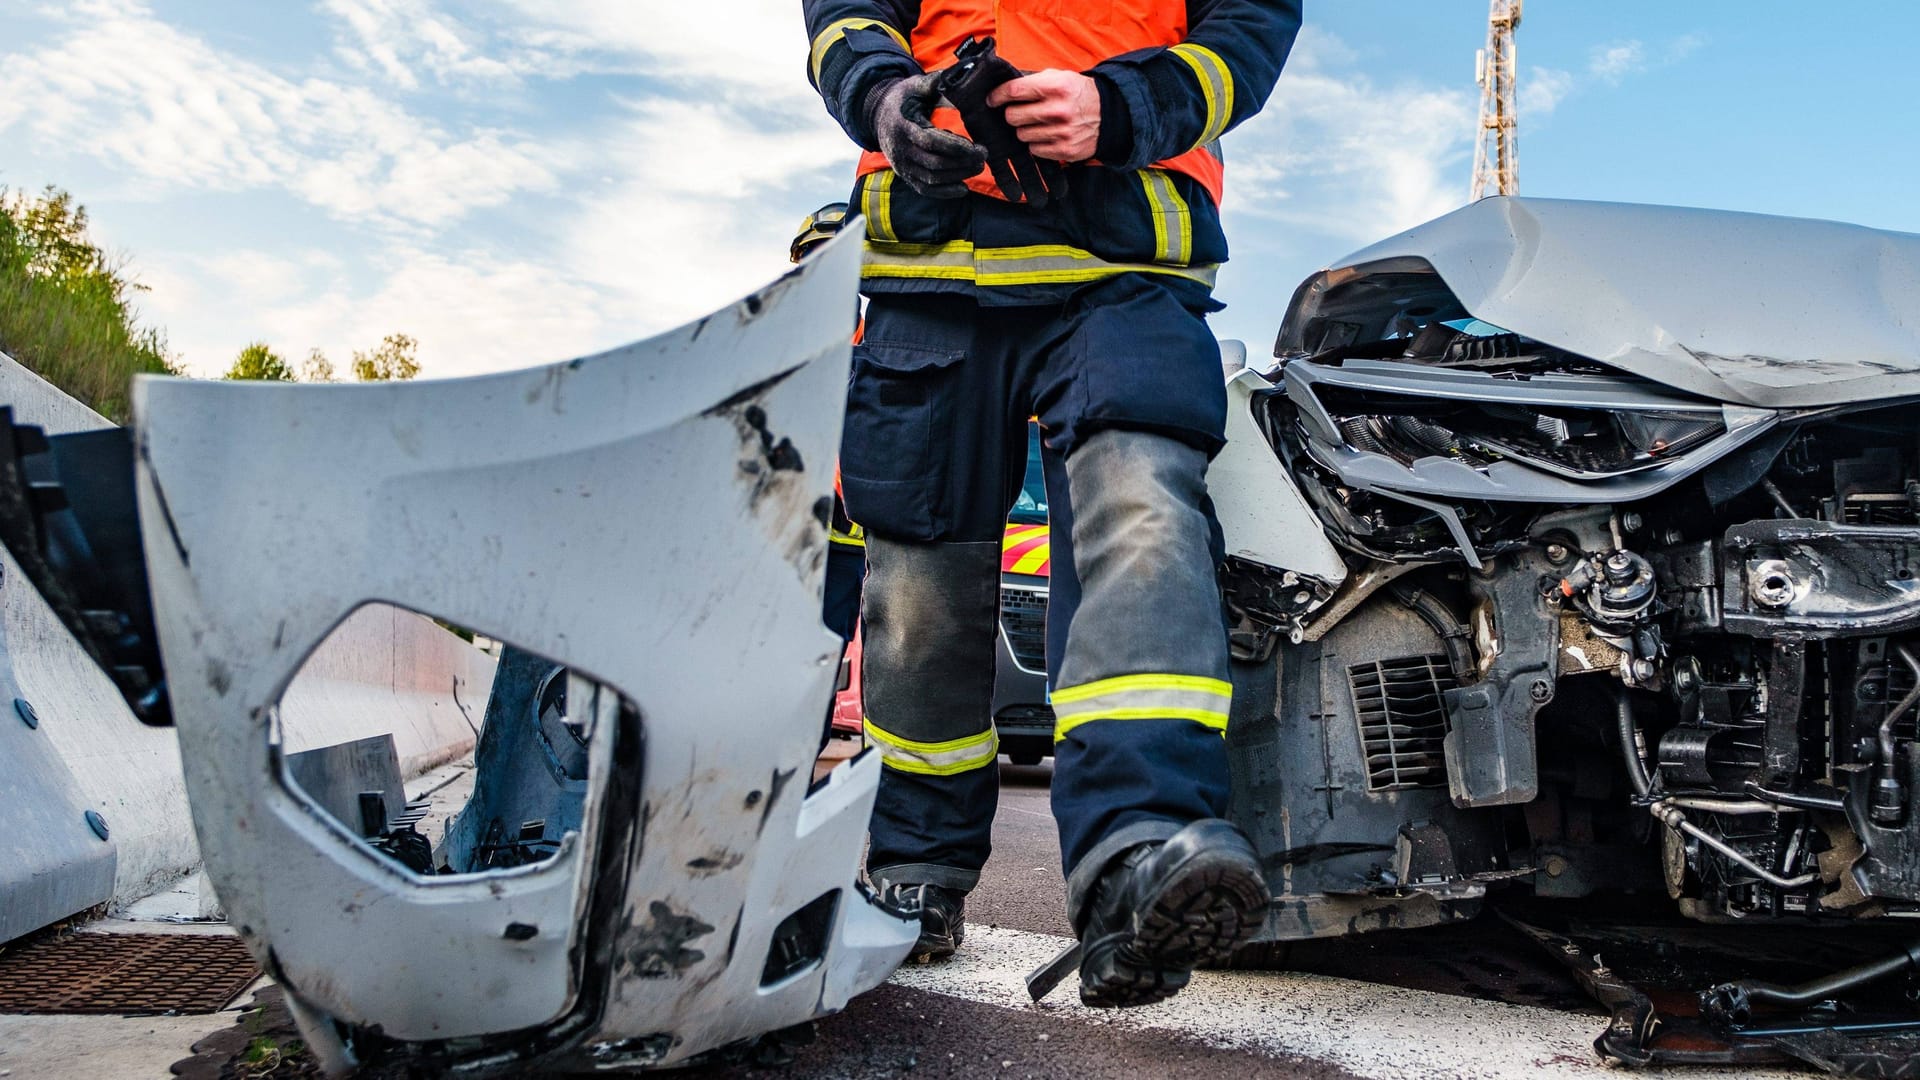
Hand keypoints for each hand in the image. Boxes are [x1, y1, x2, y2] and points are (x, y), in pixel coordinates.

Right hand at [866, 74, 987, 197]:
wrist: (879, 115)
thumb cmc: (903, 99)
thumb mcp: (915, 86)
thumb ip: (935, 82)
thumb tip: (960, 73)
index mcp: (903, 126)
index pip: (931, 142)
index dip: (957, 148)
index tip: (979, 148)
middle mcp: (900, 149)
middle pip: (934, 163)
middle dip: (962, 163)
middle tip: (984, 157)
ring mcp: (901, 165)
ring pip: (932, 179)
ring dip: (958, 176)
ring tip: (978, 166)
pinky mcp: (905, 175)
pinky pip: (925, 189)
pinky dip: (944, 192)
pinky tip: (962, 188)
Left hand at [987, 70, 1100, 162]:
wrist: (1109, 115)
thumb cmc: (1077, 94)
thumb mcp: (1059, 77)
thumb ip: (1032, 81)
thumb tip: (1003, 87)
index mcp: (1055, 86)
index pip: (1014, 91)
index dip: (998, 95)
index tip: (992, 100)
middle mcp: (1057, 110)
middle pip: (1013, 116)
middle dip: (1013, 114)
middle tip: (1021, 112)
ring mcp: (1061, 132)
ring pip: (1021, 135)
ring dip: (1026, 130)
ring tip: (1040, 124)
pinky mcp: (1064, 150)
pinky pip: (1034, 150)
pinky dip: (1037, 144)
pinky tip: (1048, 135)